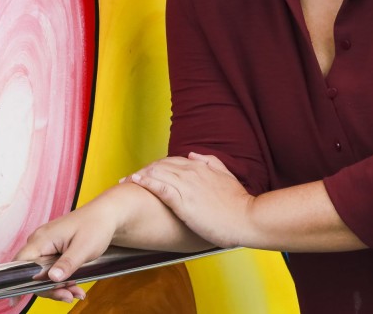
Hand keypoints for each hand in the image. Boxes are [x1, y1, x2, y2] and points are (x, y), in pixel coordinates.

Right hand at [14, 201, 116, 302]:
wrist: (106, 216)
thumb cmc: (96, 225)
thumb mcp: (84, 248)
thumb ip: (67, 263)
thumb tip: (51, 278)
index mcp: (42, 238)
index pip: (20, 263)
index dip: (17, 281)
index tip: (18, 299)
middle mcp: (40, 241)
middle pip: (32, 273)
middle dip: (49, 288)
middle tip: (68, 296)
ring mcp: (46, 245)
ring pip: (43, 274)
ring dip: (58, 287)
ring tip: (76, 292)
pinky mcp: (53, 250)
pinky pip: (51, 269)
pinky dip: (62, 280)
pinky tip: (75, 287)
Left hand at [125, 152, 252, 248]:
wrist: (247, 218)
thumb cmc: (238, 202)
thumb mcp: (226, 175)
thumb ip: (210, 162)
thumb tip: (193, 155)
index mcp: (200, 167)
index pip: (171, 161)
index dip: (156, 166)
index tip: (145, 171)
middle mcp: (191, 173)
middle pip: (160, 165)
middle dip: (143, 170)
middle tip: (129, 177)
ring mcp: (187, 186)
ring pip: (157, 173)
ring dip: (139, 175)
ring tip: (125, 180)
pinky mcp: (184, 202)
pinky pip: (160, 188)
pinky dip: (146, 182)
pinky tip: (135, 182)